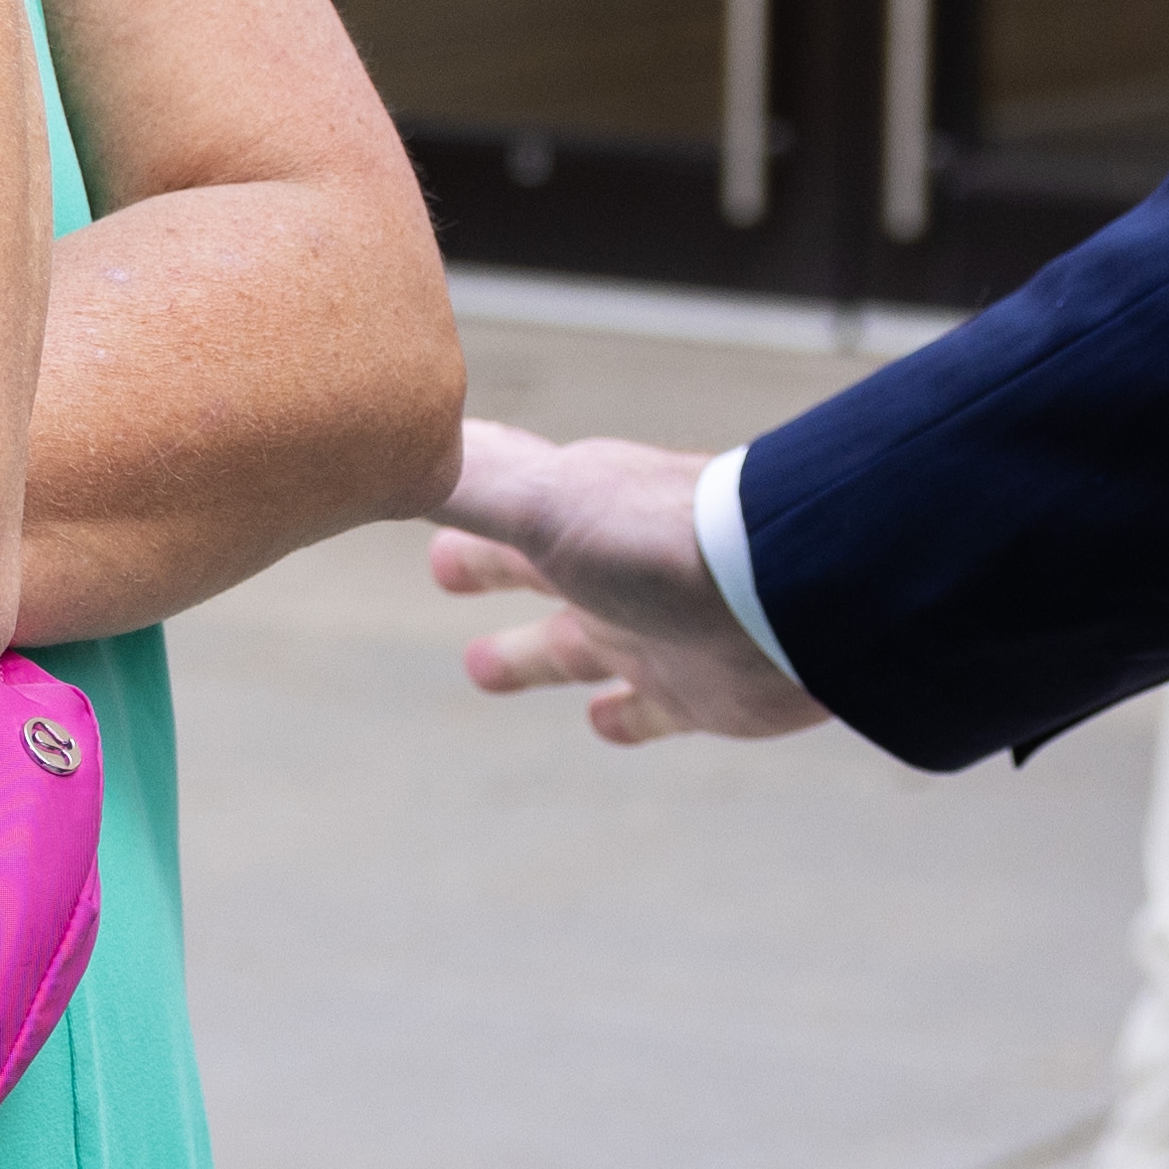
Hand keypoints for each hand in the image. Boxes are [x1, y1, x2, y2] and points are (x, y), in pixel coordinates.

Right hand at [426, 418, 822, 744]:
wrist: (789, 598)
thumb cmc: (660, 540)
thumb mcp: (540, 502)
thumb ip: (464, 482)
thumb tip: (378, 447)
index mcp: (573, 512)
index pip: (496, 498)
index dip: (453, 498)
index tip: (411, 491)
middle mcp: (611, 566)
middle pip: (534, 569)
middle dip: (489, 568)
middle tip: (443, 574)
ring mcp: (655, 629)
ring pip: (579, 643)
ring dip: (534, 655)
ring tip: (483, 668)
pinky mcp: (697, 691)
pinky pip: (651, 709)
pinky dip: (623, 716)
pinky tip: (603, 721)